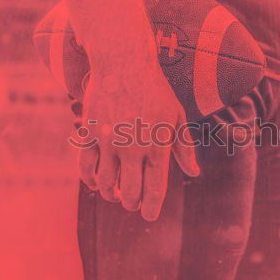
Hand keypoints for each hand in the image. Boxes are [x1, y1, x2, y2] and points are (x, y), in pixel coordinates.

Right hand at [78, 35, 199, 220]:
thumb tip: (193, 173)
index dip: (151, 208)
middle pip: (130, 192)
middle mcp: (133, 148)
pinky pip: (85, 167)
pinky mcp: (90, 134)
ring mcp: (109, 142)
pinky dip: (90, 179)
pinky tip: (96, 180)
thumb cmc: (155, 90)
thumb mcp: (176, 116)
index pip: (154, 189)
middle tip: (132, 202)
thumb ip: (184, 147)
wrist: (124, 63)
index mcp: (157, 146)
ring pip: (106, 183)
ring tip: (115, 192)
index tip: (148, 215)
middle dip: (131, 203)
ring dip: (110, 193)